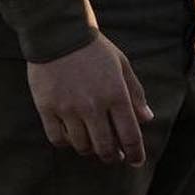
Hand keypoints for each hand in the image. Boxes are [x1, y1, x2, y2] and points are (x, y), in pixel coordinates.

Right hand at [26, 33, 152, 165]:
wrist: (59, 32)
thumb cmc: (94, 48)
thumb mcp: (121, 64)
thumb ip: (135, 93)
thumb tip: (147, 119)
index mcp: (116, 94)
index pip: (130, 135)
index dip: (135, 153)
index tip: (136, 161)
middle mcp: (93, 105)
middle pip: (105, 147)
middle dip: (112, 156)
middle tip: (114, 156)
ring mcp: (69, 109)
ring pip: (81, 146)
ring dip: (90, 149)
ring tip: (93, 143)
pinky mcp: (47, 108)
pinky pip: (58, 139)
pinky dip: (66, 142)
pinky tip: (71, 136)